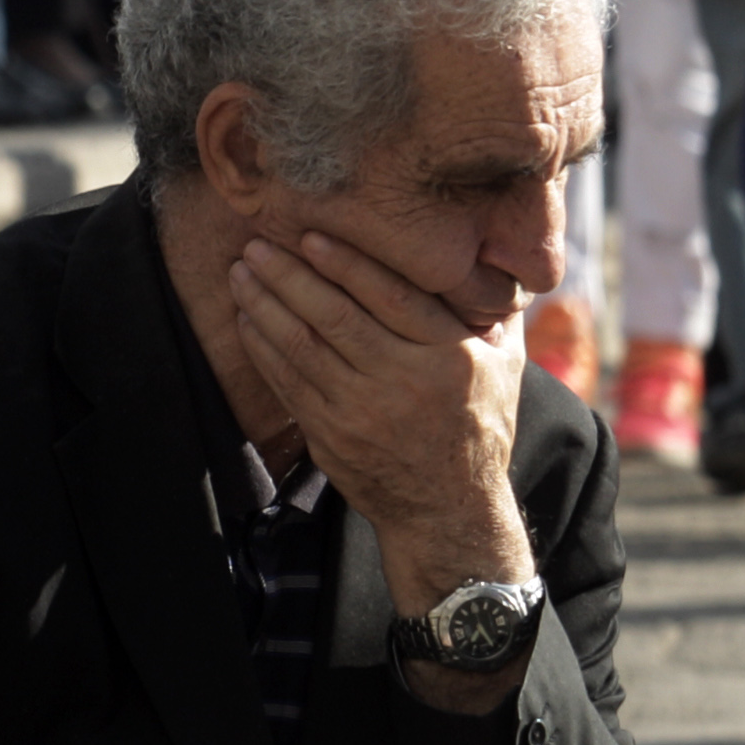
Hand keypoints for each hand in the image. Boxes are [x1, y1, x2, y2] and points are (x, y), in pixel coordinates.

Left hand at [227, 230, 536, 623]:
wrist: (447, 509)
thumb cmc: (477, 425)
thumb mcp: (503, 368)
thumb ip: (492, 312)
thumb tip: (485, 251)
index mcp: (450, 358)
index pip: (392, 298)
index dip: (347, 264)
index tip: (310, 235)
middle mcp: (404, 382)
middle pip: (335, 317)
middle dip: (289, 276)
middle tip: (256, 245)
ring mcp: (361, 411)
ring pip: (302, 346)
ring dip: (264, 305)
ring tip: (241, 272)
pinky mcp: (330, 433)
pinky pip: (287, 381)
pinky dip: (262, 346)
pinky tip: (246, 317)